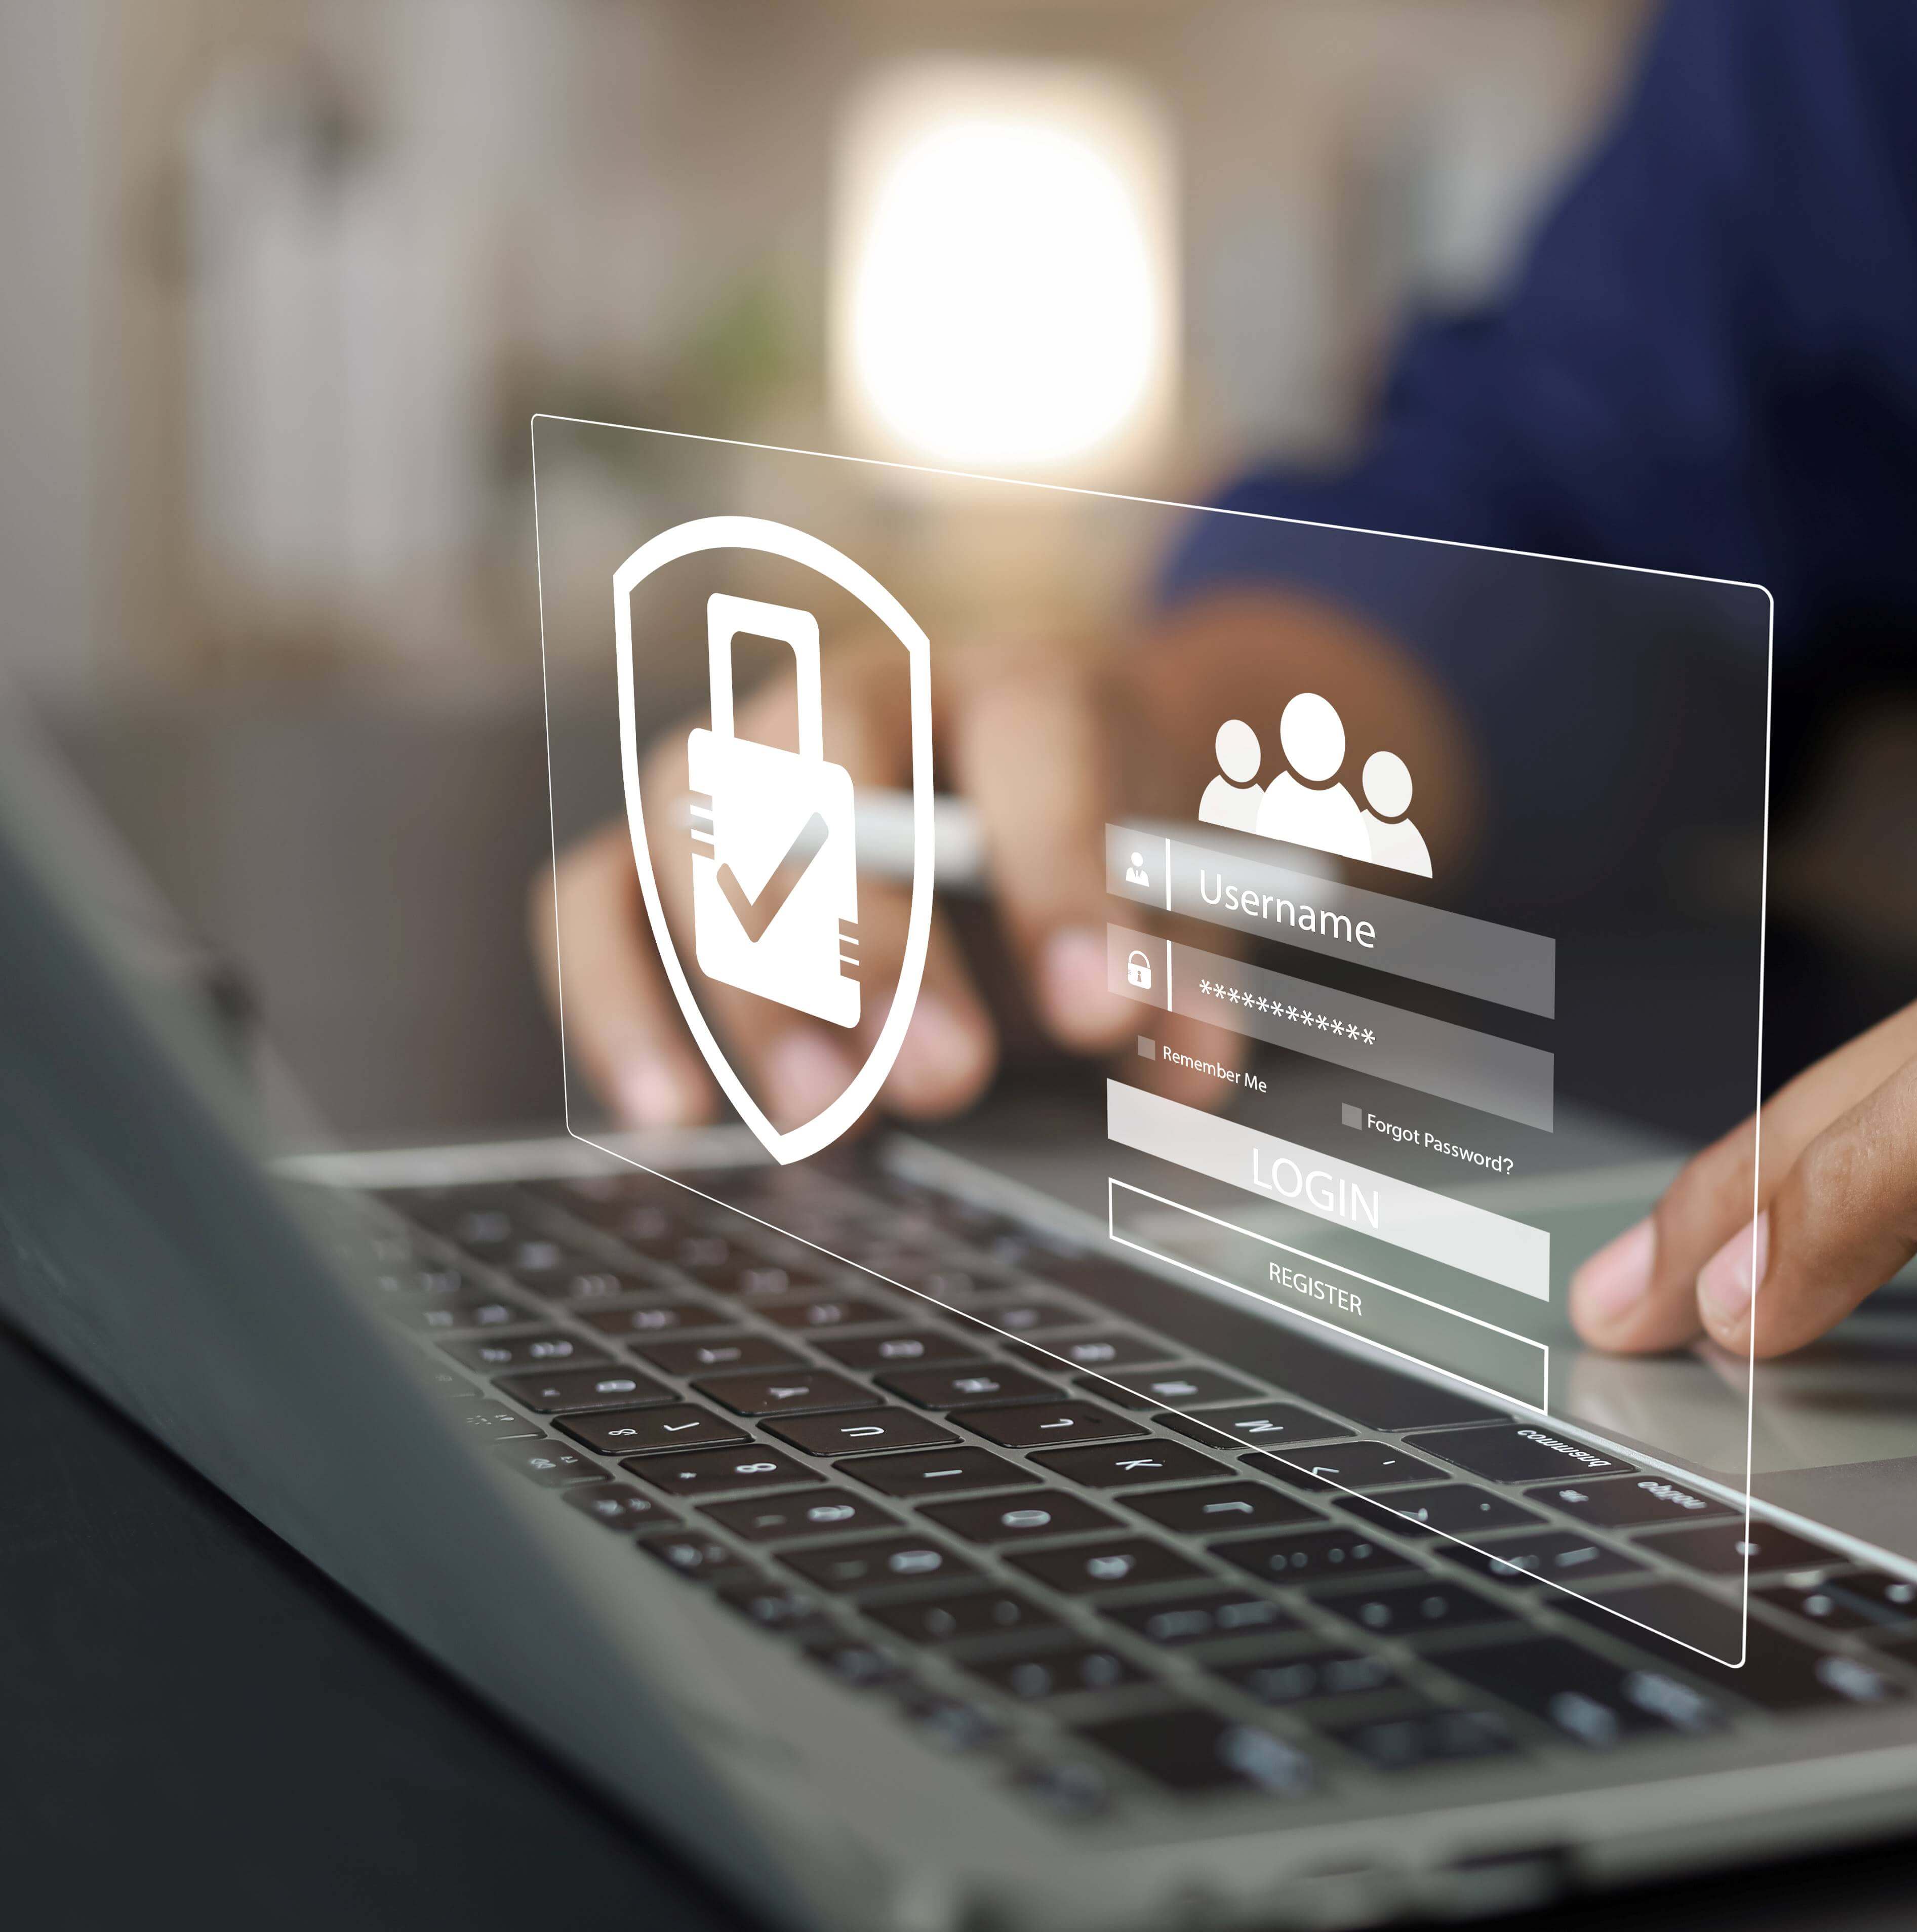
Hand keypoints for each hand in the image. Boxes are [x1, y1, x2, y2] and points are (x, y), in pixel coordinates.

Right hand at [536, 637, 1136, 1133]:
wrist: (1028, 799)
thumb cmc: (1094, 848)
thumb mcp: (1170, 900)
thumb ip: (1179, 975)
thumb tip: (1183, 1072)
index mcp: (1019, 686)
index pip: (1035, 748)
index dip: (1064, 879)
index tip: (1102, 1009)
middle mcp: (857, 696)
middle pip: (828, 787)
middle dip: (882, 948)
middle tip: (948, 1076)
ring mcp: (740, 760)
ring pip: (698, 844)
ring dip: (760, 993)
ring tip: (831, 1118)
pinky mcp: (659, 847)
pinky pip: (591, 906)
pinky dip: (618, 1005)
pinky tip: (676, 1113)